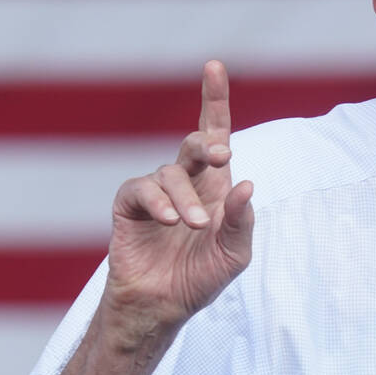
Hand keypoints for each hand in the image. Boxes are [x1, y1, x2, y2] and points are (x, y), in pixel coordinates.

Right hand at [103, 60, 254, 331]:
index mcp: (215, 186)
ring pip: (170, 172)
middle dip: (209, 142)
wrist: (163, 308)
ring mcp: (155, 192)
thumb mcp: (234, 254)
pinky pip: (139, 189)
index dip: (214, 100)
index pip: (216, 134)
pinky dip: (156, 201)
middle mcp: (186, 182)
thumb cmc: (200, 279)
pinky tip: (168, 219)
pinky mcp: (128, 206)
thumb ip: (242, 222)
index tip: (214, 65)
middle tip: (224, 156)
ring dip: (185, 197)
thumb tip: (247, 184)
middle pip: (195, 143)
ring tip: (194, 225)